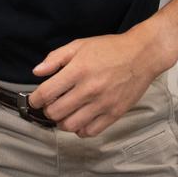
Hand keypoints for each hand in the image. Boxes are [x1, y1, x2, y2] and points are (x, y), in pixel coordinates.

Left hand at [27, 25, 174, 137]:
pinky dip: (80, 130)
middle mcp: (88, 89)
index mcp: (77, 71)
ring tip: (65, 113)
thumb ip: (56, 58)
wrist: (142, 55)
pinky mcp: (114, 114)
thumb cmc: (110, 48)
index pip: (46, 93)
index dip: (35, 99)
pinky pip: (90, 131)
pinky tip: (80, 120)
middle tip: (52, 105)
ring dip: (62, 122)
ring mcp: (102, 104)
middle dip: (48, 110)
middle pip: (55, 112)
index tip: (35, 100)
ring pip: (70, 125)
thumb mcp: (79, 45)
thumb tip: (37, 72)